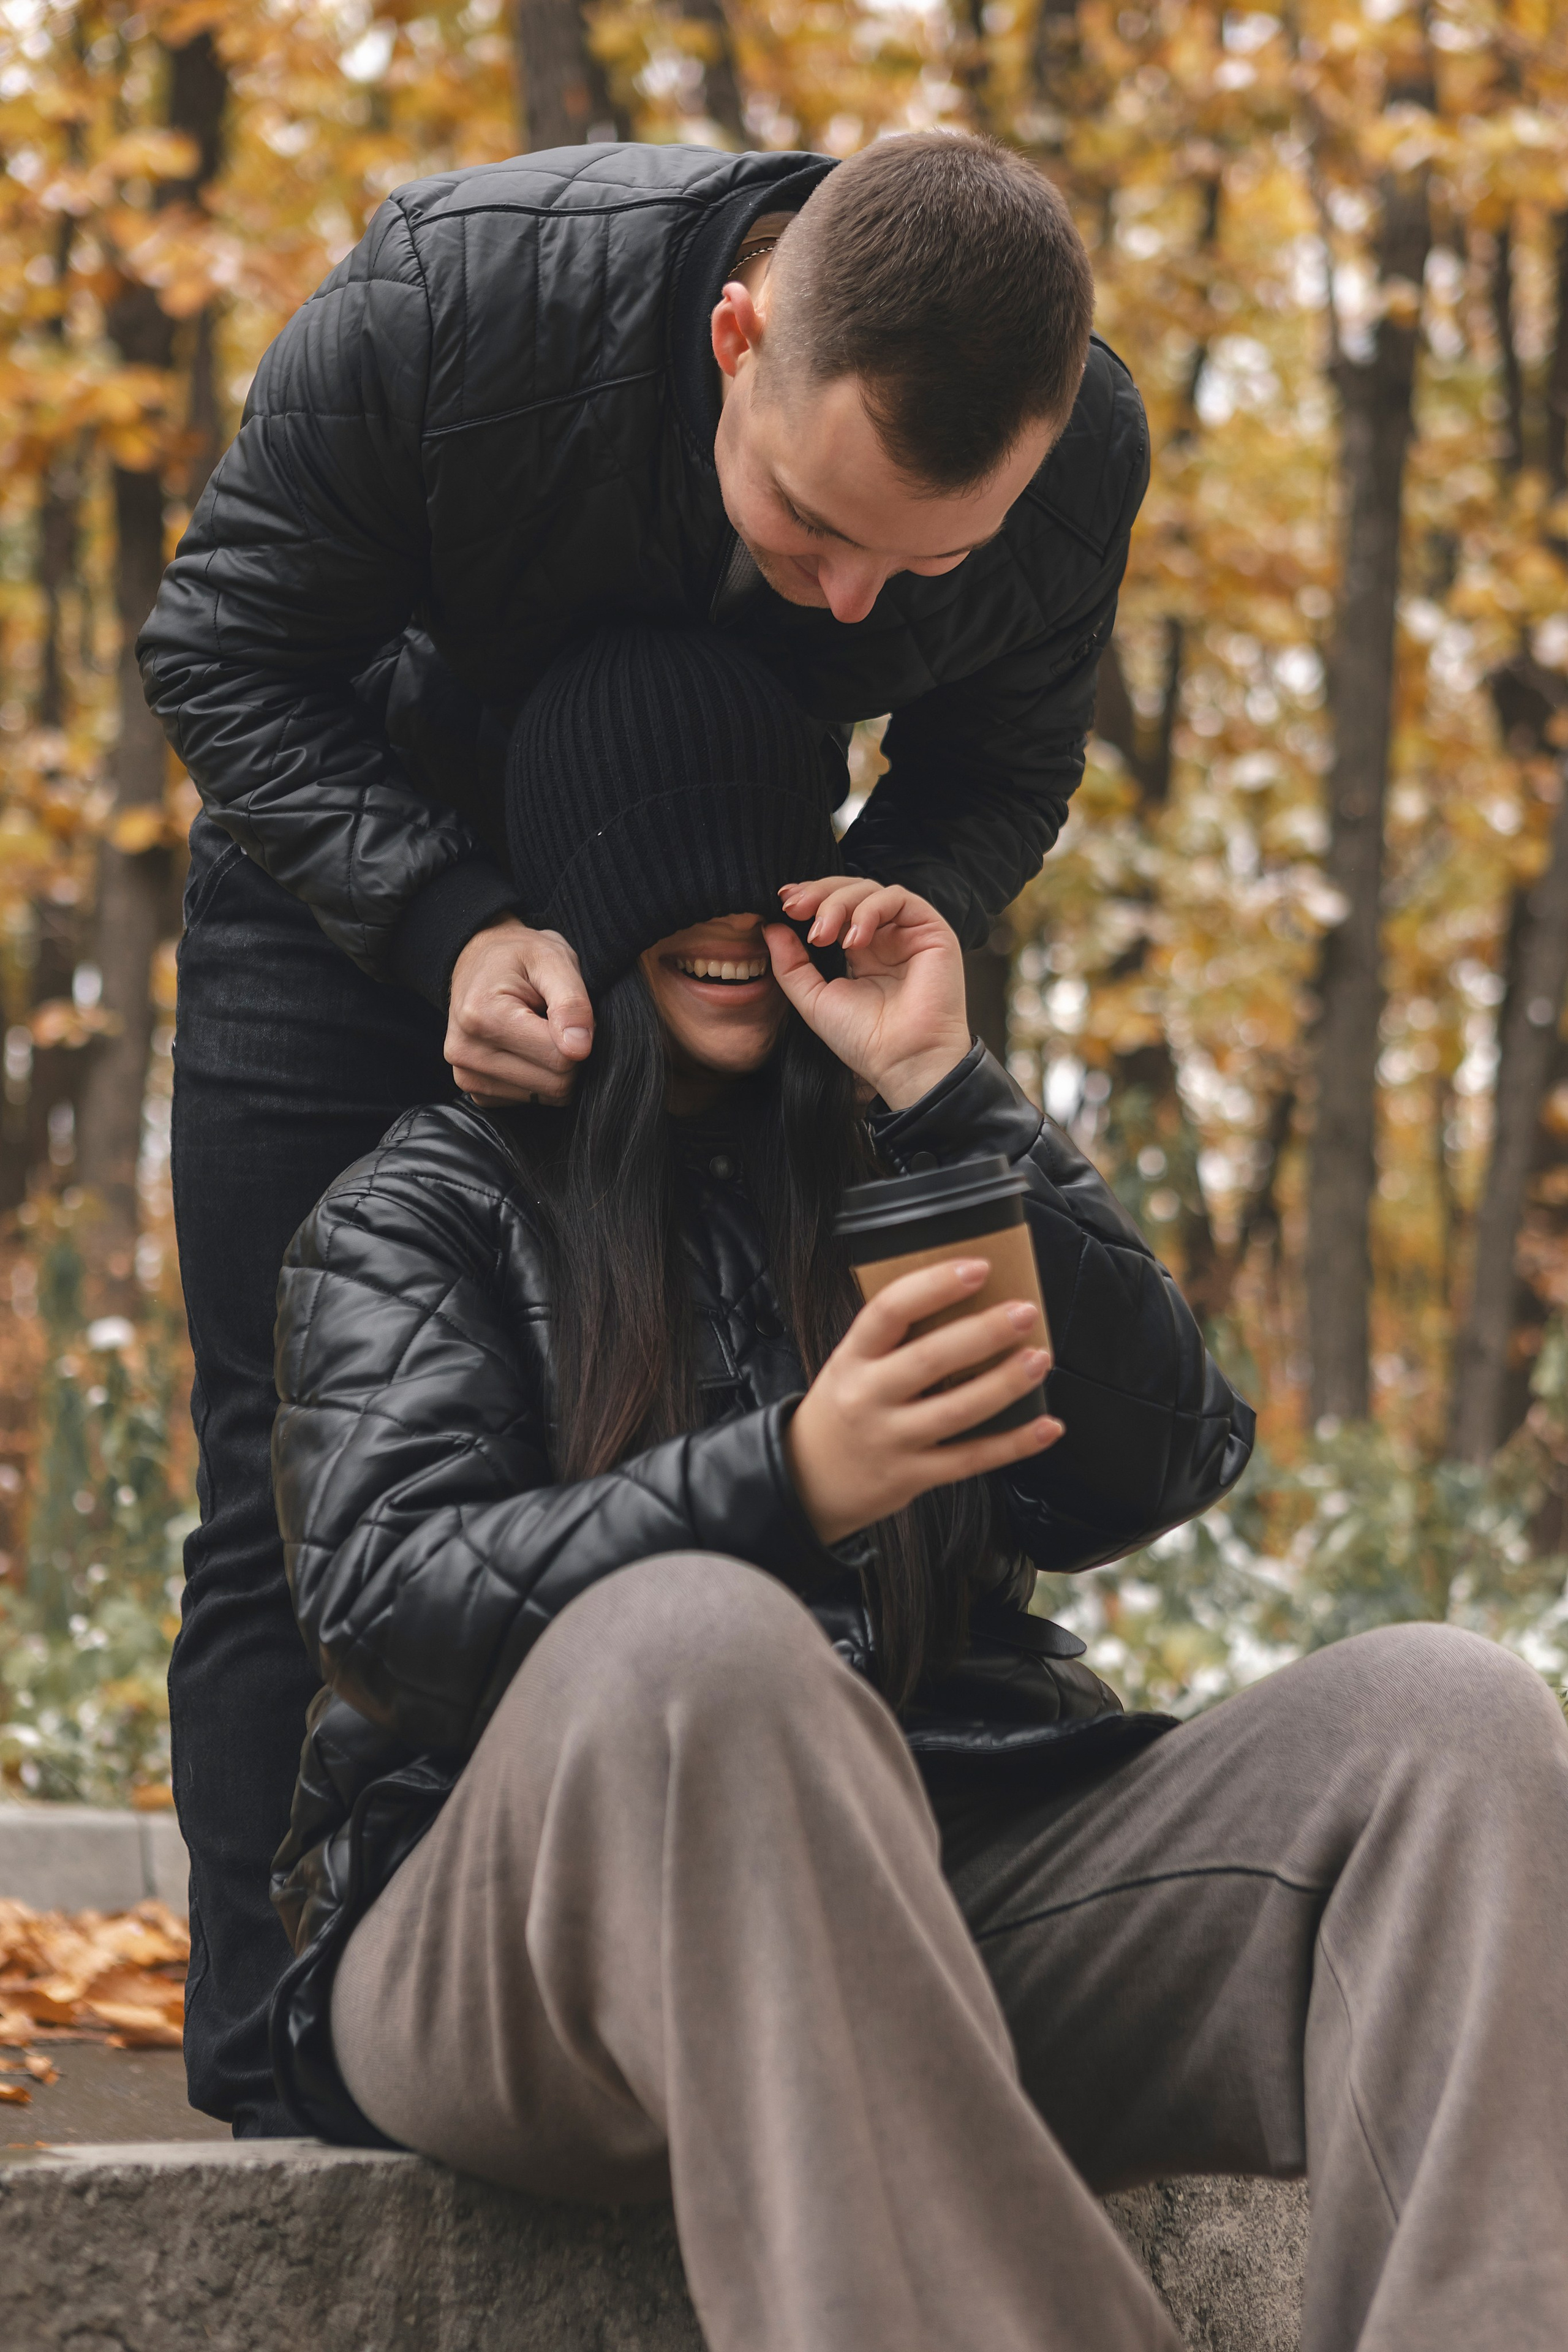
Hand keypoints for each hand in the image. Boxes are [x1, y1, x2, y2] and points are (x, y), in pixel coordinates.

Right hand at [446, 918, 593, 1103]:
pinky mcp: (476, 1091)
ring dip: (553, 1068)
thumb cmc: (518, 957)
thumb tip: (580, 1048)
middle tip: (555, 1022)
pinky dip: (537, 1078)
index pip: (561, 1058)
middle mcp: (466, 1052)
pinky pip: (529, 1101)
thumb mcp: (552, 959)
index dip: (579, 1036)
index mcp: (482, 1016)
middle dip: (568, 1055)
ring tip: (537, 1031)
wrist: (478, 961)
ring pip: (545, 1097)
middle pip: (555, 1084)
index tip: (567, 1012)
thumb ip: (571, 1002)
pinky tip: (525, 1048)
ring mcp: (467, 1076)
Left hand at [764, 878, 972, 1110]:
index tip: (783, 904)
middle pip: (849, 891)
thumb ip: (791, 964)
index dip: (809, 898)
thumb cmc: (864, 1039)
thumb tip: (771, 927)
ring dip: (839, 903)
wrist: (902, 1061)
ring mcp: (907, 932)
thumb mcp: (813, 999)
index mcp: (859, 951)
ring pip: (870, 889)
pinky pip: (898, 898)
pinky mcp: (930, 929)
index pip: (833, 908)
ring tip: (822, 935)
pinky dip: (870, 910)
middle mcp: (884, 937)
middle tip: (795, 909)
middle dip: (818, 894)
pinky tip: (854, 939)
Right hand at [785, 1259, 1060, 1544]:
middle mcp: (868, 1397)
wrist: (805, 1481)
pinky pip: (971, 1460)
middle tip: (1024, 1312)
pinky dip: (1015, 1444)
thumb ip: (895, 1341)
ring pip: (957, 1410)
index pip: (888, 1311)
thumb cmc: (842, 1409)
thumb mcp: (849, 1365)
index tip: (977, 1267)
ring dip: (1005, 1383)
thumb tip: (969, 1303)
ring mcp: (891, 1440)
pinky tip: (1048, 1426)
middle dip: (984, 1332)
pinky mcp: (912, 1477)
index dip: (934, 1285)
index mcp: (851, 1358)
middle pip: (930, 1359)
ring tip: (1040, 1359)